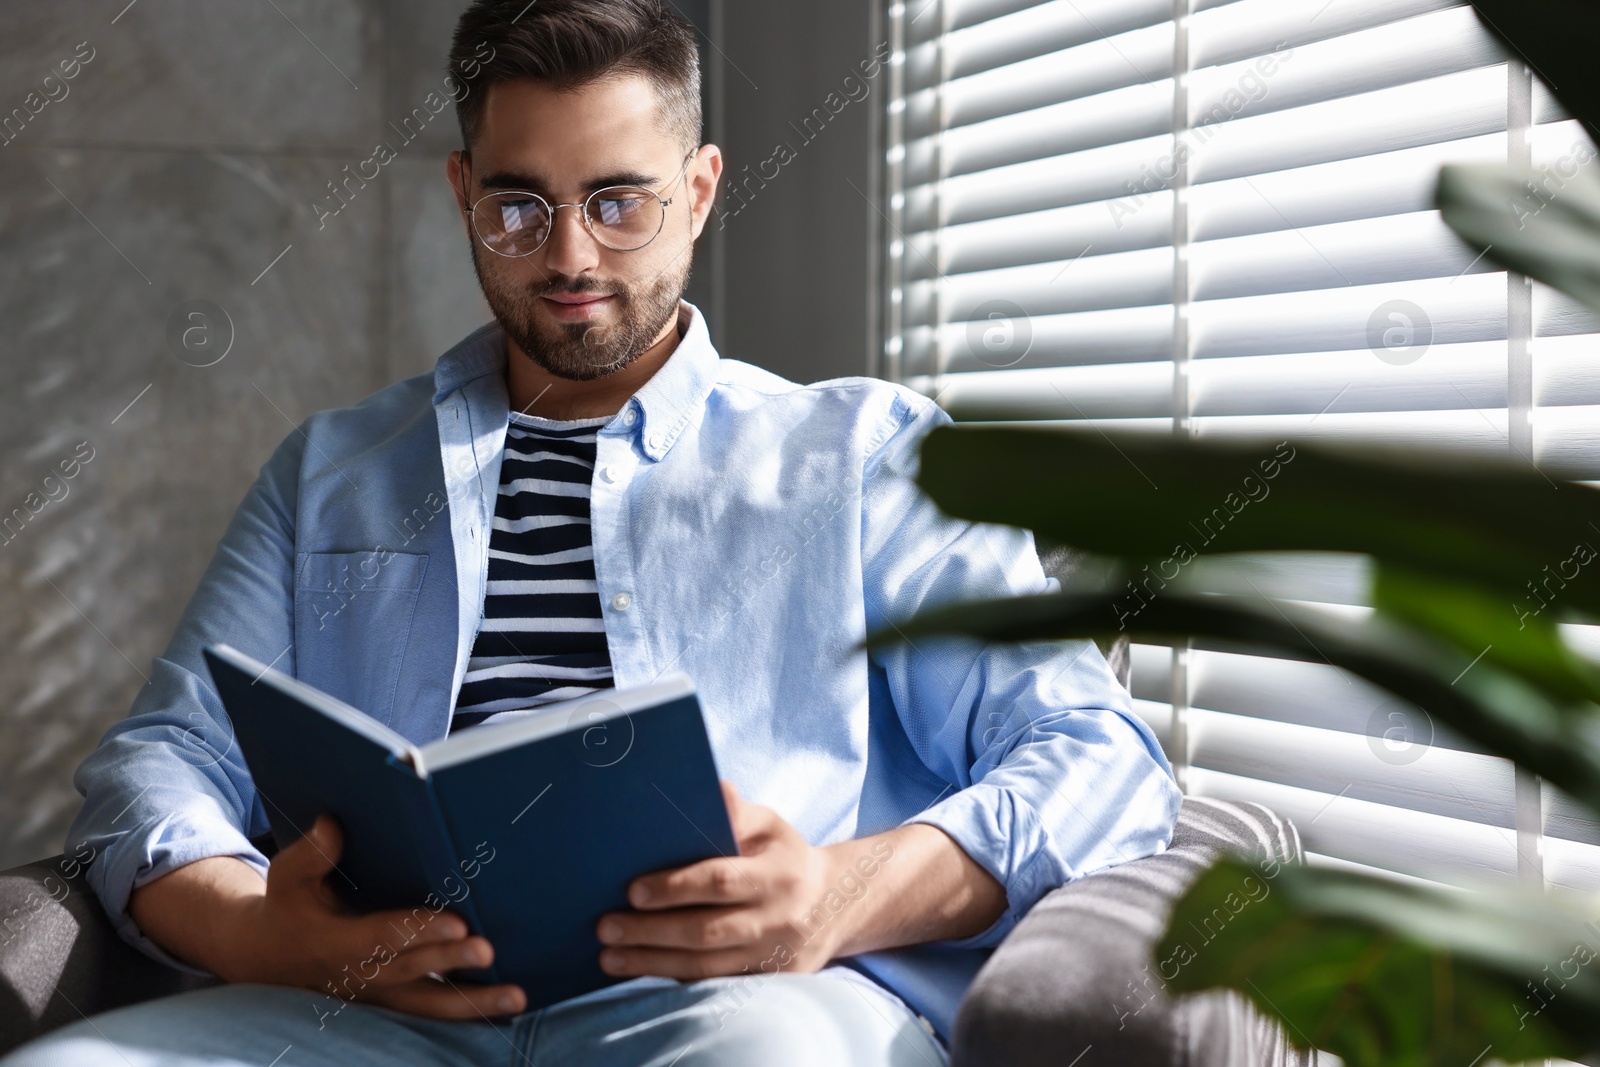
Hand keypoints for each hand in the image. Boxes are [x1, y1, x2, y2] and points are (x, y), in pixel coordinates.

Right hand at [211, 814, 525, 1019]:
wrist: (271, 956)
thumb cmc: (289, 906)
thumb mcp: (287, 878)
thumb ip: (311, 854)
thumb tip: (333, 823)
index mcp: (336, 941)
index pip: (383, 936)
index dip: (419, 929)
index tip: (457, 921)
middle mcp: (361, 973)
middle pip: (413, 970)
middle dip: (451, 960)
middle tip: (489, 951)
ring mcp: (379, 992)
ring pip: (427, 1003)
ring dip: (472, 1004)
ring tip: (516, 998)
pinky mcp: (392, 999)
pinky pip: (431, 1010)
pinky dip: (466, 1012)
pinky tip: (506, 1007)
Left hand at [594, 780, 844, 979]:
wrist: (838, 905)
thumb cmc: (786, 856)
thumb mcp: (771, 826)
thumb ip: (739, 812)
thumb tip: (715, 789)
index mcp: (779, 874)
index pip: (721, 881)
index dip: (675, 887)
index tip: (632, 891)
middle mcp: (780, 919)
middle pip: (707, 931)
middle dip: (652, 931)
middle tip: (606, 927)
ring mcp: (776, 956)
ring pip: (707, 966)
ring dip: (653, 963)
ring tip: (610, 957)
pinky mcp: (771, 983)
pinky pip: (716, 985)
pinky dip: (676, 979)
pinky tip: (642, 973)